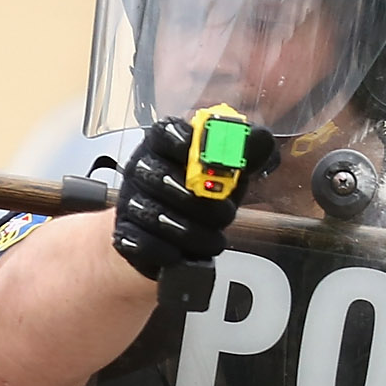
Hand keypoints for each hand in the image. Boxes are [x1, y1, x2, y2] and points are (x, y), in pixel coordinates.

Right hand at [111, 116, 265, 281]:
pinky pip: (141, 243)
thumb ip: (245, 153)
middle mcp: (141, 168)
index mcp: (164, 144)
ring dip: (192, 232)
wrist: (168, 235)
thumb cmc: (198, 196)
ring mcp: (130, 200)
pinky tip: (181, 254)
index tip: (208, 158)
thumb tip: (260, 138)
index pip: (166, 131)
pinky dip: (166, 252)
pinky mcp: (126, 234)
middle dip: (202, 203)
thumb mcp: (226, 172)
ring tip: (213, 240)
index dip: (186, 142)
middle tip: (225, 216)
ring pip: (155, 214)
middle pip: (163, 177)